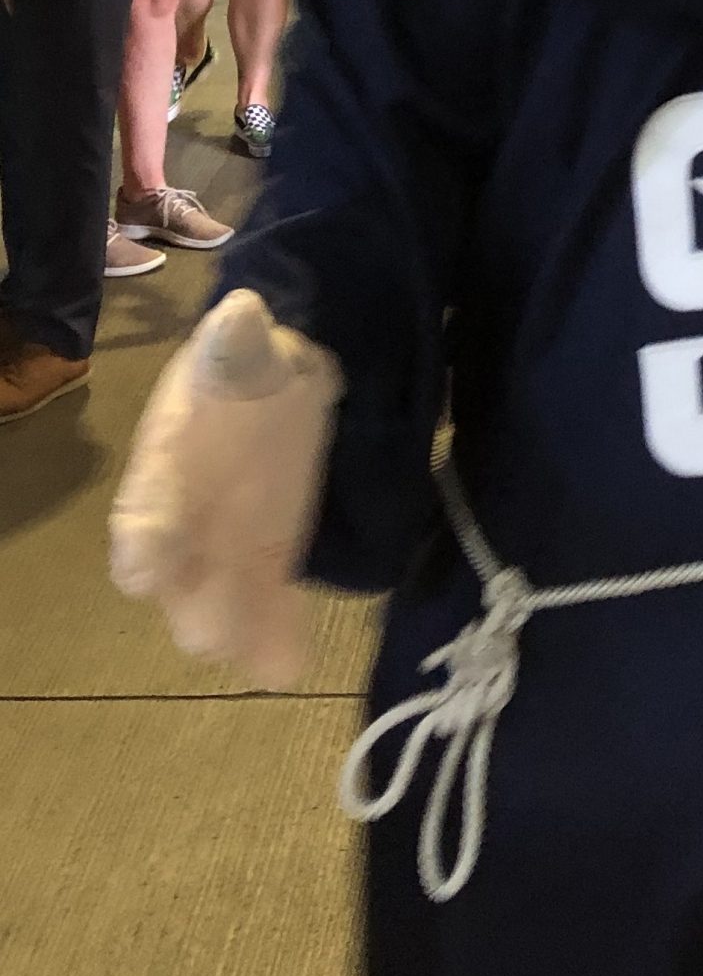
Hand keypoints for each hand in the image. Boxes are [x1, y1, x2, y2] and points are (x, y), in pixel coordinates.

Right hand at [110, 291, 341, 687]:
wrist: (275, 376)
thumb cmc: (240, 364)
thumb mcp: (239, 341)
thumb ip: (236, 338)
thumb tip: (243, 311)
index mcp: (162, 471)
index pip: (139, 519)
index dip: (143, 544)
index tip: (146, 567)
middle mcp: (183, 524)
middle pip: (174, 587)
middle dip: (196, 605)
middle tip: (220, 626)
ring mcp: (224, 551)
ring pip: (215, 613)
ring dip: (237, 632)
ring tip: (268, 659)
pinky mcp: (268, 562)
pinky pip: (266, 612)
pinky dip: (276, 641)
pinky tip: (291, 665)